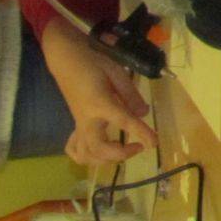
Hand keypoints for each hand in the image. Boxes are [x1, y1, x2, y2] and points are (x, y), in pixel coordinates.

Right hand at [40, 20, 156, 165]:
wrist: (66, 61)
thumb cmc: (93, 63)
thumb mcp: (116, 72)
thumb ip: (130, 94)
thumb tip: (144, 113)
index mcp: (100, 103)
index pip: (124, 122)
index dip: (141, 133)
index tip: (154, 144)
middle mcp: (86, 119)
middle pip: (99, 148)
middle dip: (120, 154)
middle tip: (139, 146)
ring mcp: (78, 125)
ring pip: (85, 155)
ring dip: (104, 160)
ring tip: (121, 149)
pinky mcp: (75, 125)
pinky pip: (74, 149)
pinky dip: (86, 156)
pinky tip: (99, 151)